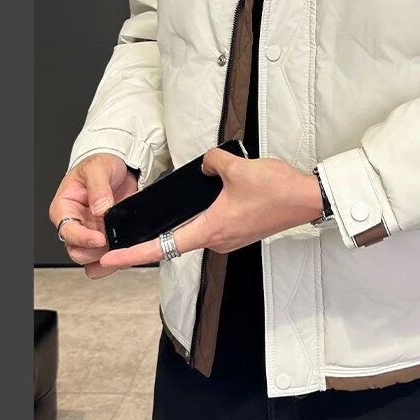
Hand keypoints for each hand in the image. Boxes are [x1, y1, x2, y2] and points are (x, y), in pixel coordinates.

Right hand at [48, 153, 139, 278]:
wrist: (119, 164)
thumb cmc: (100, 163)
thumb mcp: (98, 170)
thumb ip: (98, 189)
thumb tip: (100, 208)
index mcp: (64, 207)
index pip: (67, 230)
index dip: (82, 238)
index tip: (100, 239)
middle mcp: (76, 222)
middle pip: (76, 250)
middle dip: (93, 253)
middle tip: (111, 246)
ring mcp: (91, 230)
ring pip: (91, 256)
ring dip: (105, 258)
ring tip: (121, 251)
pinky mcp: (107, 233)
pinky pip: (108, 253)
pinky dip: (116, 257)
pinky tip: (125, 255)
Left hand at [99, 148, 323, 268]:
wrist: (308, 199)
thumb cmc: (277, 190)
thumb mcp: (236, 167)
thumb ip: (212, 161)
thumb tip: (207, 163)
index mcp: (210, 229)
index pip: (162, 246)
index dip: (133, 253)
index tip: (111, 257)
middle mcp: (219, 240)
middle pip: (179, 236)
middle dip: (161, 228)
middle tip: (138, 227)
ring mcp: (232, 237)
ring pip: (200, 226)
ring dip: (192, 215)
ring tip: (195, 198)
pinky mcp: (243, 231)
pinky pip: (216, 223)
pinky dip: (208, 212)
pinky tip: (218, 194)